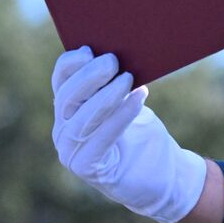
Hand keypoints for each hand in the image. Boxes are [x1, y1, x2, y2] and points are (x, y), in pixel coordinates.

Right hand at [51, 47, 206, 222]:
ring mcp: (70, 152)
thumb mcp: (128, 101)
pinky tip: (139, 99)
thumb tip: (116, 51)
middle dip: (89, 76)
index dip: (70, 64)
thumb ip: (115, 82)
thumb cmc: (143, 133)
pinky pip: (100, 139)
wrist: (163, 173)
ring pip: (81, 118)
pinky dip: (120, 116)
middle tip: (112, 60)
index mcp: (69, 110)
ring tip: (128, 78)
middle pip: (67, 98)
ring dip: (106, 96)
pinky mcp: (86, 168)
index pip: (61, 82)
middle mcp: (63, 130)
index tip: (89, 49)